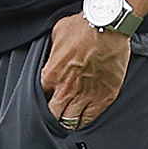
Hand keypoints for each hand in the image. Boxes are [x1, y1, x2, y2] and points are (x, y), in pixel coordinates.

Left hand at [40, 16, 131, 130]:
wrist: (109, 26)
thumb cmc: (84, 26)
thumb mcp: (57, 33)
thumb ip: (51, 50)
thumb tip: (49, 54)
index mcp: (51, 73)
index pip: (38, 95)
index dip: (41, 98)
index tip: (44, 97)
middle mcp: (66, 88)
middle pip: (52, 114)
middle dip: (51, 115)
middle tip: (53, 115)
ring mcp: (86, 95)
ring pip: (70, 121)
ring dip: (66, 122)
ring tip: (65, 122)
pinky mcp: (103, 98)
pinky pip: (89, 119)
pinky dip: (83, 122)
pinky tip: (81, 121)